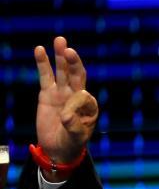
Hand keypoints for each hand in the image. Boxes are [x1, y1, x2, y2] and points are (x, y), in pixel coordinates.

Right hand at [34, 36, 98, 161]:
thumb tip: (65, 115)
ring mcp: (62, 92)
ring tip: (59, 40)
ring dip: (60, 56)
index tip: (66, 116)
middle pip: (75, 74)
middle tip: (68, 49)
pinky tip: (40, 50)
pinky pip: (46, 76)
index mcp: (88, 105)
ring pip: (62, 71)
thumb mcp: (76, 137)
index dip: (76, 100)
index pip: (84, 95)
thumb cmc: (72, 143)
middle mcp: (76, 95)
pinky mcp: (47, 94)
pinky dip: (43, 63)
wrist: (58, 148)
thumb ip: (74, 126)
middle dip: (73, 62)